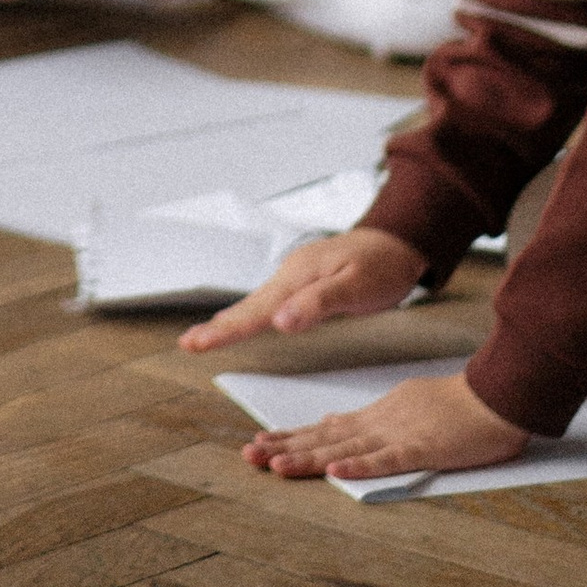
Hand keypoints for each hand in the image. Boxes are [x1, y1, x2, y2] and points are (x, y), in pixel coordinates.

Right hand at [181, 223, 424, 352]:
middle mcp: (290, 274)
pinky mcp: (303, 282)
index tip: (198, 343)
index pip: (256, 310)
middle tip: (188, 344)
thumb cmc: (382, 266)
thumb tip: (279, 323)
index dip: (226, 330)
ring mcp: (295, 276)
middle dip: (217, 327)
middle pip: (248, 306)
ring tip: (204, 337)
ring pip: (256, 304)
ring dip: (229, 322)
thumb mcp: (357, 287)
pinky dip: (250, 314)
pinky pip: (269, 301)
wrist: (398, 242)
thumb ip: (317, 305)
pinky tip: (244, 321)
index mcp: (298, 276)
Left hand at [234, 367, 526, 485]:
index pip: (325, 429)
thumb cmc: (457, 405)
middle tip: (249, 454)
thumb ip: (371, 423)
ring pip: (346, 448)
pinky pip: (387, 459)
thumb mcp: (406, 409)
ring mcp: (399, 434)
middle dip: (286, 447)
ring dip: (310, 458)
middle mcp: (379, 422)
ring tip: (277, 465)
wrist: (495, 393)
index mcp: (377, 415)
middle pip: (325, 437)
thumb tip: (336, 428)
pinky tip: (337, 471)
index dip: (291, 437)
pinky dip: (360, 465)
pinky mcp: (423, 447)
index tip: (260, 442)